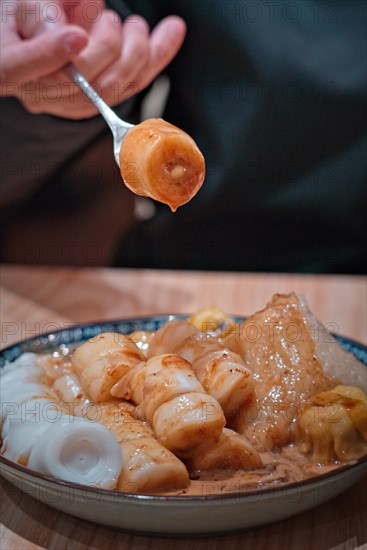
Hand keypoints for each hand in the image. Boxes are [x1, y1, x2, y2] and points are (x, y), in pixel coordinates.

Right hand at [0, 0, 185, 118]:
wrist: (41, 27)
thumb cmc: (25, 12)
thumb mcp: (20, 0)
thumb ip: (35, 11)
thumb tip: (62, 34)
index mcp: (5, 62)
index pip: (17, 67)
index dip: (48, 54)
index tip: (77, 35)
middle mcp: (37, 90)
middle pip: (77, 83)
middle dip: (107, 48)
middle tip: (113, 21)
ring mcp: (69, 101)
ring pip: (111, 89)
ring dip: (138, 52)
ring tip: (135, 25)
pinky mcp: (97, 102)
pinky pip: (131, 86)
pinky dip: (157, 57)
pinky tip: (172, 32)